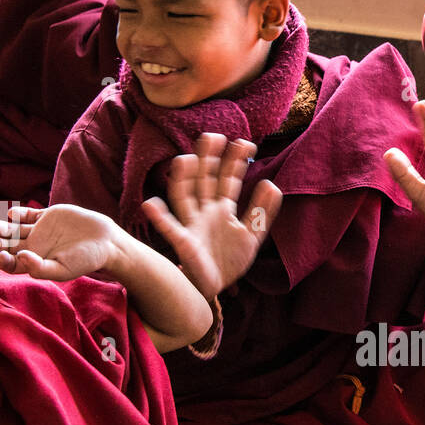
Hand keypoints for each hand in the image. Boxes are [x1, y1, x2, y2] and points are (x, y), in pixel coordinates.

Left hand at [0, 204, 125, 279]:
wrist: (104, 241)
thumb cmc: (85, 260)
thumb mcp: (63, 270)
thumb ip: (40, 268)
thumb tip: (19, 258)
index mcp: (35, 262)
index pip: (11, 263)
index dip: (1, 260)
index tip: (1, 256)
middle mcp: (33, 247)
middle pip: (7, 245)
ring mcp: (39, 230)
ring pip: (13, 229)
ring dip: (2, 227)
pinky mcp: (46, 216)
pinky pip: (27, 214)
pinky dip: (18, 213)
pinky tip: (14, 214)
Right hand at [141, 133, 282, 298]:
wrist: (214, 289)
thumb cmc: (229, 261)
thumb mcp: (252, 236)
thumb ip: (262, 211)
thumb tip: (272, 183)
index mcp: (222, 209)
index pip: (228, 179)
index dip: (236, 162)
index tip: (246, 143)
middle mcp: (205, 212)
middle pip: (205, 180)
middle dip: (209, 158)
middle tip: (214, 135)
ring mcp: (192, 225)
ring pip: (185, 196)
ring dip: (184, 178)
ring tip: (187, 159)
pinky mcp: (183, 243)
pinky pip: (169, 229)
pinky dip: (159, 217)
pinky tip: (151, 204)